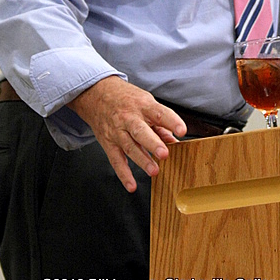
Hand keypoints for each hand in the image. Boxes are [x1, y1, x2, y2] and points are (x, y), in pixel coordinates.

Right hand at [68, 76, 186, 192]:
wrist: (97, 94)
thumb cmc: (127, 99)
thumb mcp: (146, 103)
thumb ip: (160, 123)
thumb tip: (175, 140)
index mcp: (143, 105)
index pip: (159, 113)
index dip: (172, 121)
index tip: (182, 131)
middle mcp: (129, 118)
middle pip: (140, 131)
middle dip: (152, 143)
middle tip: (164, 154)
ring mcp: (117, 131)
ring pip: (129, 147)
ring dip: (142, 160)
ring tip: (154, 171)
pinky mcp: (108, 143)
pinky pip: (116, 160)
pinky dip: (123, 174)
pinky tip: (132, 185)